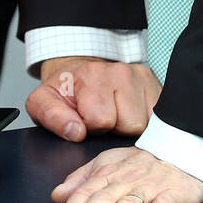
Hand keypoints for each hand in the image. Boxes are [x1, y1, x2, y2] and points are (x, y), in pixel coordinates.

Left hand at [27, 57, 161, 140]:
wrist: (81, 71)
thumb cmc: (66, 91)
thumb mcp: (44, 102)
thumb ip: (52, 117)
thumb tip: (76, 132)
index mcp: (91, 74)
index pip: (101, 120)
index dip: (92, 127)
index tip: (86, 120)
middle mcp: (119, 71)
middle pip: (129, 123)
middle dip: (115, 128)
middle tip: (103, 118)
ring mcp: (140, 76)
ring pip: (146, 122)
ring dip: (130, 125)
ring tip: (116, 114)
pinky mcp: (155, 83)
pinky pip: (159, 117)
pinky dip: (146, 121)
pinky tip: (131, 113)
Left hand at [52, 146, 202, 202]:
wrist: (180, 153)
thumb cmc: (141, 163)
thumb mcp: (107, 163)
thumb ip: (82, 179)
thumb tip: (58, 195)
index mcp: (109, 171)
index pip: (87, 190)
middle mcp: (127, 179)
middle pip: (105, 198)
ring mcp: (150, 187)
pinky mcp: (172, 195)